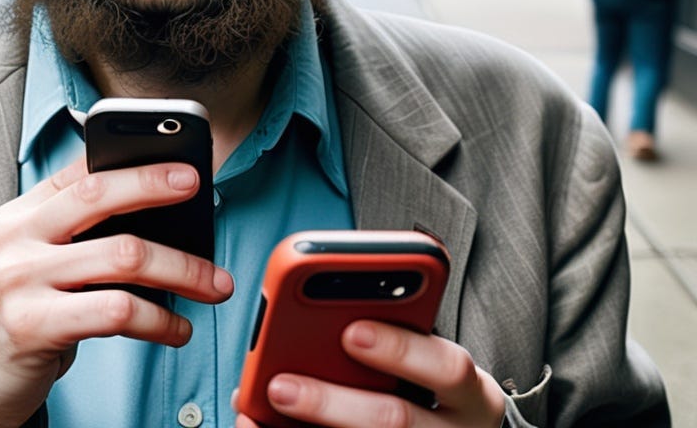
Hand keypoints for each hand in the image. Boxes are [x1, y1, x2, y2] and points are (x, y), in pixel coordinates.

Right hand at [0, 157, 232, 427]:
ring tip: (213, 283)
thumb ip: (79, 234)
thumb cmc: (17, 314)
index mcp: (20, 214)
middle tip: (199, 190)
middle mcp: (16, 237)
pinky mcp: (33, 326)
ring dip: (182, 269)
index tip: (181, 162)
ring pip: (123, 255)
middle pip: (99, 195)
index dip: (135, 161)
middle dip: (155, 185)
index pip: (81, 170)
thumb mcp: (34, 261)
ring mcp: (21, 279)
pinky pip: (116, 311)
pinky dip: (160, 319)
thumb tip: (160, 218)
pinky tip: (177, 328)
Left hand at [234, 320, 505, 427]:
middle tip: (281, 384)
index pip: (447, 366)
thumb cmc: (426, 381)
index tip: (352, 331)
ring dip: (313, 424)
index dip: (400, 349)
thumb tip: (312, 311)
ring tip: (264, 408)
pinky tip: (259, 426)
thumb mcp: (426, 354)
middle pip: (396, 421)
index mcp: (469, 390)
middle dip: (333, 402)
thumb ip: (388, 330)